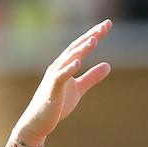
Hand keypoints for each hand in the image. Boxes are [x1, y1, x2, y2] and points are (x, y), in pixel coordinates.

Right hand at [14, 20, 111, 146]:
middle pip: (76, 48)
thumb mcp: (79, 89)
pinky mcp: (52, 89)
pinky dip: (68, 69)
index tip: (107, 25)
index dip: (94, 35)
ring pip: (69, 59)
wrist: (39, 121)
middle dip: (91, 36)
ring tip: (93, 40)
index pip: (81, 46)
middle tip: (105, 25)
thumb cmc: (58, 105)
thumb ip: (92, 77)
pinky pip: (60, 77)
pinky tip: (78, 62)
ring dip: (81, 50)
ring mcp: (54, 77)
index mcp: (66, 65)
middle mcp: (59, 66)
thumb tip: (108, 65)